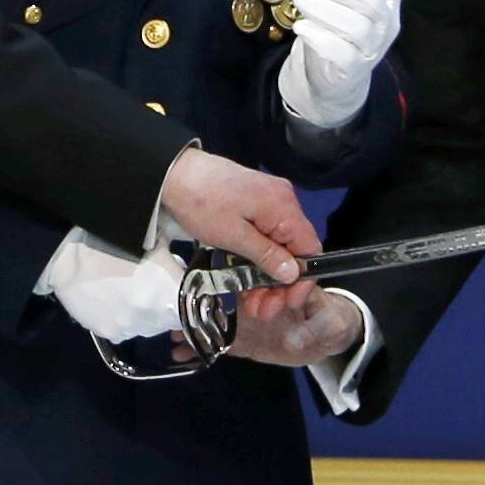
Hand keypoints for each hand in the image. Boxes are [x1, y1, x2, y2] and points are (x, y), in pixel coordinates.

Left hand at [157, 148, 320, 293]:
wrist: (174, 174)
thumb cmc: (202, 203)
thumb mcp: (233, 236)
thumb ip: (267, 255)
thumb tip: (294, 274)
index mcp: (283, 208)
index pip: (310, 248)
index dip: (303, 279)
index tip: (288, 303)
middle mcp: (284, 202)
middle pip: (294, 250)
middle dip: (280, 284)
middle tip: (262, 310)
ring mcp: (269, 202)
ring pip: (279, 247)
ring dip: (267, 276)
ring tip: (251, 302)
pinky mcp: (255, 204)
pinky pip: (266, 237)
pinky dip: (258, 260)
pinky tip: (245, 280)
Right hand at [176, 287, 362, 367]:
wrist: (326, 338)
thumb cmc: (329, 318)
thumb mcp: (328, 312)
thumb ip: (314, 302)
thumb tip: (301, 287)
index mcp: (275, 289)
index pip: (252, 282)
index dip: (237, 290)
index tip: (221, 302)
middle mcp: (255, 300)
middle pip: (225, 300)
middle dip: (203, 309)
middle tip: (184, 316)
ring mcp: (247, 321)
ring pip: (217, 321)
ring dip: (195, 328)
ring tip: (174, 337)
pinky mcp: (243, 340)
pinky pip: (220, 342)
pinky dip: (201, 348)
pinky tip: (181, 354)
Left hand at [278, 0, 401, 128]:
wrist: (335, 72)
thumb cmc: (337, 20)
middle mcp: (387, 21)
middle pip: (369, 0)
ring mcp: (374, 47)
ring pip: (356, 27)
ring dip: (324, 10)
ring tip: (300, 0)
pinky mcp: (355, 69)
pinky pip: (343, 54)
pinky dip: (321, 38)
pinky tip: (302, 27)